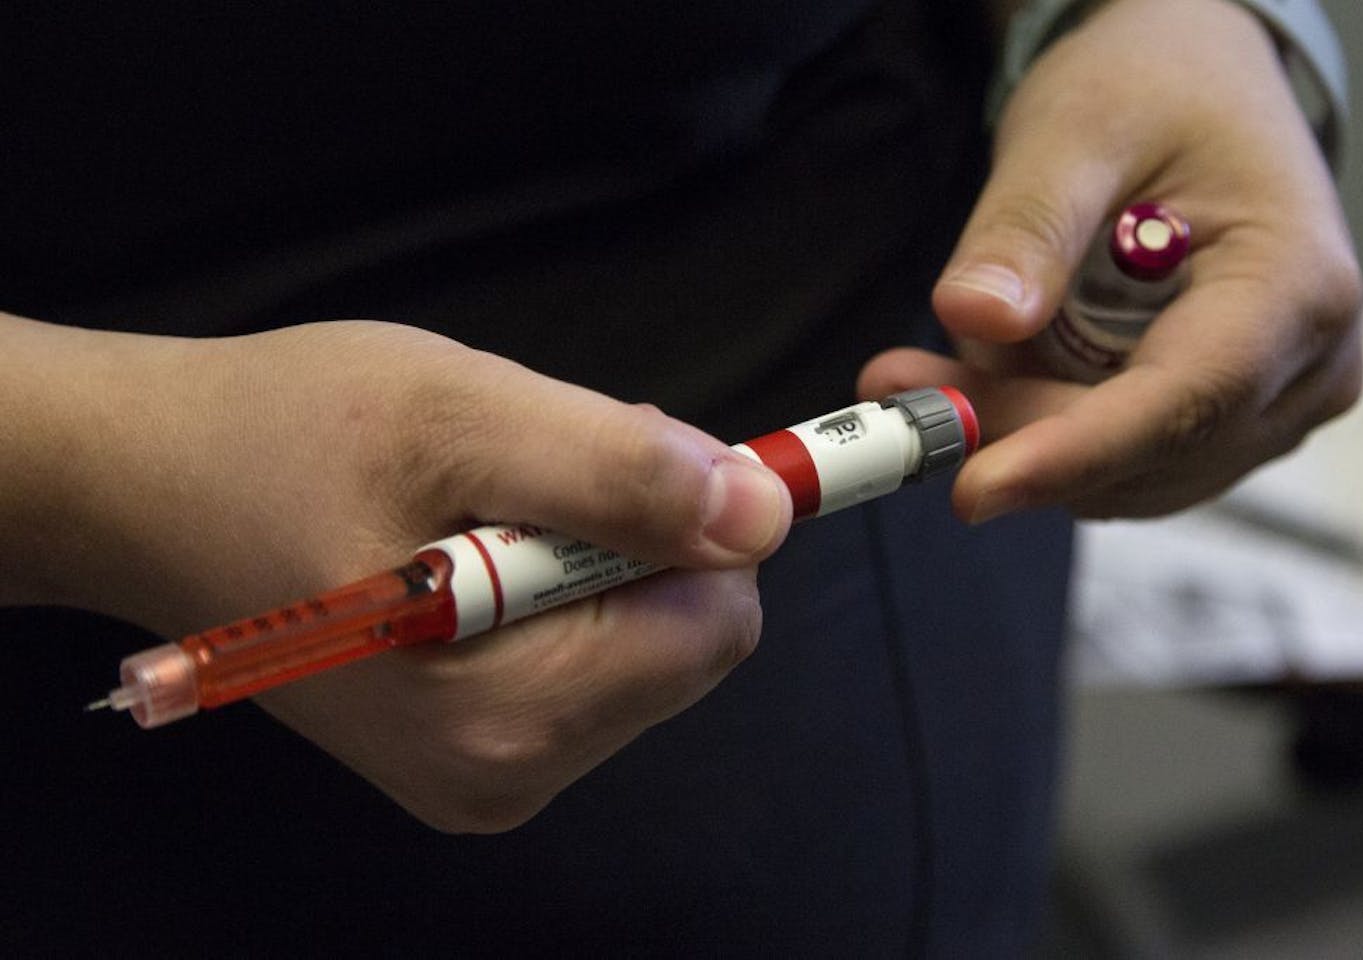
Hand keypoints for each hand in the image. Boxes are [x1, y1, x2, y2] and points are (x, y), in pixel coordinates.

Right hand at [3, 317, 790, 829]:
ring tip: (484, 501)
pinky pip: (586, 659)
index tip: (623, 453)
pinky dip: (562, 585)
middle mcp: (506, 775)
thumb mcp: (460, 418)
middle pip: (687, 642)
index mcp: (509, 718)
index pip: (716, 625)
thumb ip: (618, 473)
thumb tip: (762, 517)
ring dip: (598, 554)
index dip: (694, 523)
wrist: (157, 488)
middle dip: (640, 538)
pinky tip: (475, 541)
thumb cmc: (286, 437)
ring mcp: (487, 773)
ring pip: (643, 646)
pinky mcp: (472, 750)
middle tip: (530, 470)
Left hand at [860, 0, 1362, 520]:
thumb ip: (1028, 228)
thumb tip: (975, 317)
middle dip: (1012, 429)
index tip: (974, 487)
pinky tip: (986, 370)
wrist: (1194, 92)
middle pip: (1143, 448)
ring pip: (1121, 473)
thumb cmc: (1152, 95)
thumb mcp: (1076, 132)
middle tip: (892, 387)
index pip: (1188, 401)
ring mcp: (1270, 407)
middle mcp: (1307, 367)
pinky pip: (1118, 462)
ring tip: (929, 362)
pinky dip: (1039, 429)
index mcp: (1298, 287)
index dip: (1074, 453)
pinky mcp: (1223, 423)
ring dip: (1016, 429)